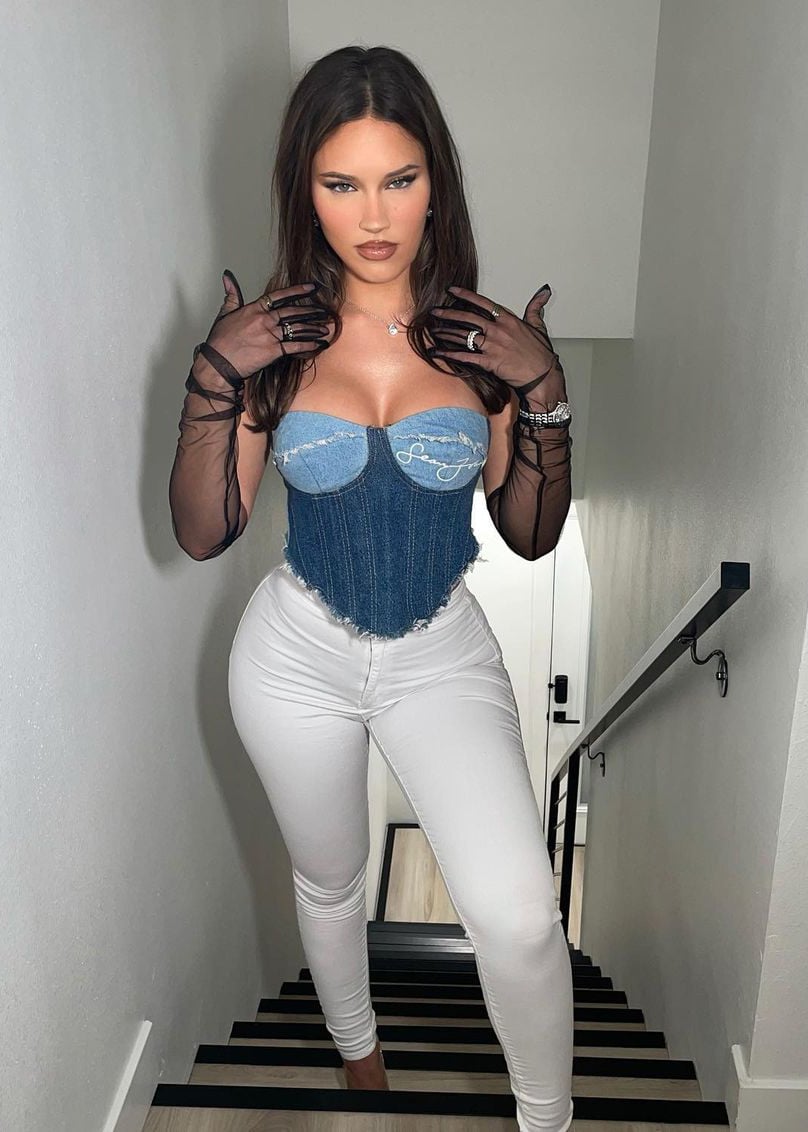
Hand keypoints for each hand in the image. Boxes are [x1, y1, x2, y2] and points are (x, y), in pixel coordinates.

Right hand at [199, 269, 333, 379]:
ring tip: (327, 328)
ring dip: (314, 328)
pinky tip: (319, 345)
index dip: (298, 291)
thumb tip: (228, 277)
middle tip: (326, 310)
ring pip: (297, 328)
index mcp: (254, 309)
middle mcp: (264, 319)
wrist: (218, 363)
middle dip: (312, 311)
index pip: (279, 296)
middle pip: (293, 312)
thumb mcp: (224, 313)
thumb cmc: (219, 341)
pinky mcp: (273, 351)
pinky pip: (295, 347)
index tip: (312, 287)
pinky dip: (309, 346)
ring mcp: (269, 335)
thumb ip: (231, 295)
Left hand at [428, 283, 566, 403]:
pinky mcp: (489, 362)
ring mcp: (493, 346)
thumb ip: (536, 307)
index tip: (452, 291)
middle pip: (468, 318)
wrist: (543, 376)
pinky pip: (465, 356)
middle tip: (435, 311)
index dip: (466, 296)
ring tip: (433, 329)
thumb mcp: (539, 326)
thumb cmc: (541, 355)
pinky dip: (449, 354)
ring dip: (446, 332)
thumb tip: (543, 292)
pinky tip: (438, 351)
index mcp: (508, 320)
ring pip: (464, 336)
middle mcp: (498, 330)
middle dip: (449, 314)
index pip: (483, 303)